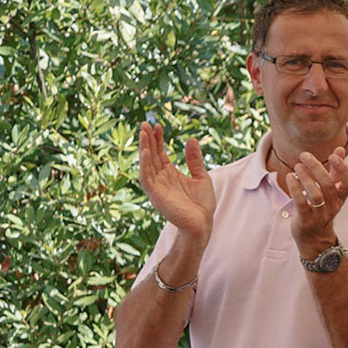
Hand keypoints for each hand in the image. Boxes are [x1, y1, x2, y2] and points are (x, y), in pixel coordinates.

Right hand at [138, 121, 214, 241]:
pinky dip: (145, 164)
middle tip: (145, 123)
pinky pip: (146, 177)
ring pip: (147, 163)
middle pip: (152, 155)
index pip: (160, 153)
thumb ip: (194, 160)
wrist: (202, 224)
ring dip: (144, 148)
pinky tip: (145, 152)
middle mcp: (161, 178)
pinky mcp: (155, 194)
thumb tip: (191, 139)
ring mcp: (157, 186)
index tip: (158, 125)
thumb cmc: (202, 205)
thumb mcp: (201, 177)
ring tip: (144, 133)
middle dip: (148, 139)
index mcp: (170, 174)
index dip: (159, 139)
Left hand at [283, 148, 347, 252]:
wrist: (315, 238)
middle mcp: (333, 206)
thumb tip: (340, 149)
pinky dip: (295, 188)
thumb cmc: (322, 209)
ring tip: (296, 167)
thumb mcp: (332, 191)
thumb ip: (336, 171)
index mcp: (341, 198)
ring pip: (315, 194)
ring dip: (305, 178)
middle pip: (328, 185)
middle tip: (304, 155)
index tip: (334, 155)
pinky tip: (289, 177)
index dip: (344, 169)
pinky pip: (301, 203)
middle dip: (316, 167)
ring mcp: (320, 214)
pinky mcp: (306, 220)